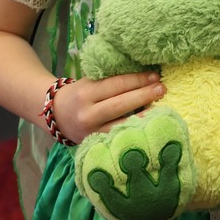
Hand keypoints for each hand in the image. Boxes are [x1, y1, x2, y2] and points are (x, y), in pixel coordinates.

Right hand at [49, 71, 164, 144]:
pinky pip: (119, 137)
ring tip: (161, 107)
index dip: (137, 80)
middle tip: (162, 88)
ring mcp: (92, 132)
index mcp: (86, 93)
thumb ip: (111, 80)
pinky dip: (135, 130)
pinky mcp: (95, 144)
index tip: (155, 76)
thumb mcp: (90, 82)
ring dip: (144, 115)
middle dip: (144, 96)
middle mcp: (87, 114)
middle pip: (120, 104)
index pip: (116, 84)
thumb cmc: (80, 94)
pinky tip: (149, 124)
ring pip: (121, 124)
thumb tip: (144, 75)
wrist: (57, 116)